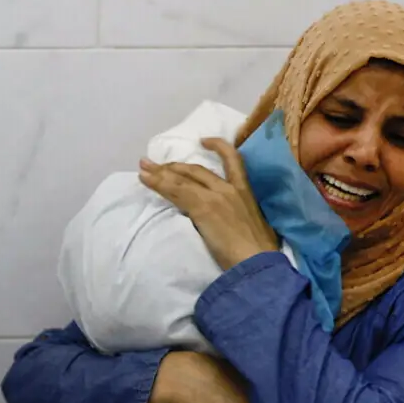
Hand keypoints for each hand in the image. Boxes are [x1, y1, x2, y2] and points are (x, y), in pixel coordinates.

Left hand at [139, 138, 277, 270]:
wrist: (258, 261)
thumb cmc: (260, 252)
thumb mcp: (256, 225)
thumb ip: (241, 216)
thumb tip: (230, 220)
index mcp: (246, 191)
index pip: (233, 159)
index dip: (217, 146)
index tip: (203, 140)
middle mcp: (230, 188)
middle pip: (197, 170)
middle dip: (174, 166)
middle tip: (155, 164)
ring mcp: (215, 196)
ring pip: (183, 180)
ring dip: (160, 173)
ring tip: (143, 169)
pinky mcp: (203, 208)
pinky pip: (176, 192)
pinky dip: (158, 185)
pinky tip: (146, 180)